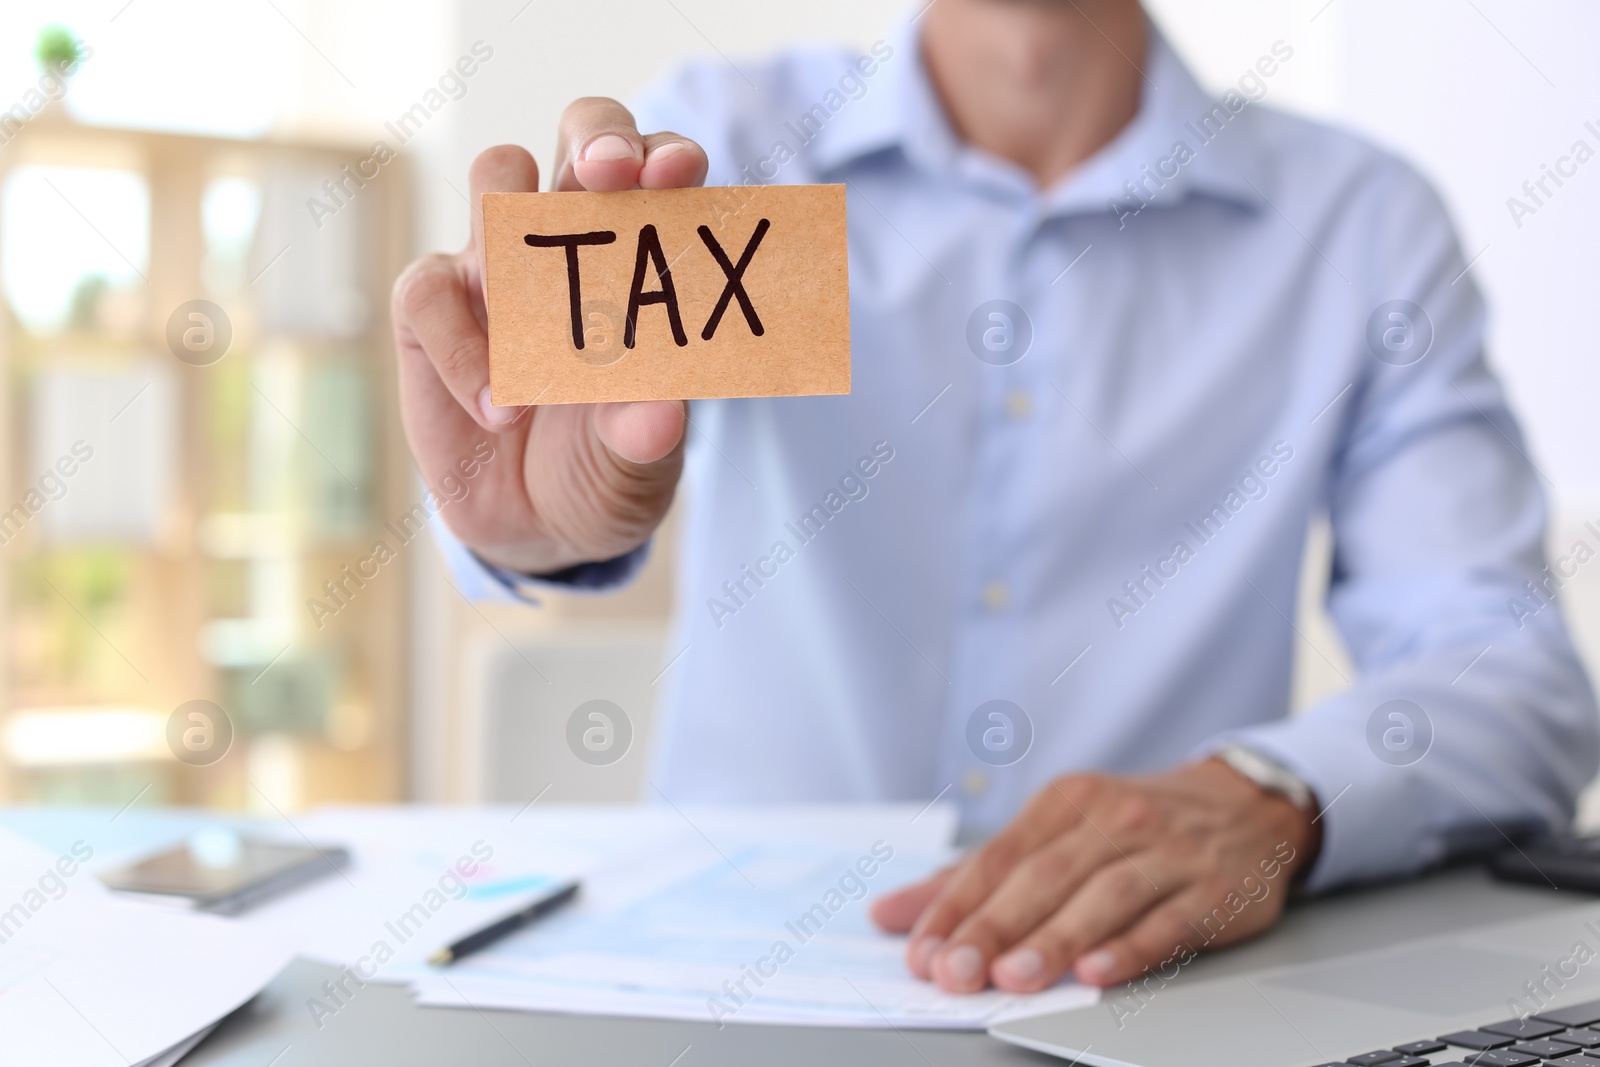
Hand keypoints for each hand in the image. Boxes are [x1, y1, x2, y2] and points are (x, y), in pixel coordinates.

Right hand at [391, 99, 708, 573]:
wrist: (539, 530)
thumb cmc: (608, 468)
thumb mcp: (638, 463)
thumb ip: (646, 436)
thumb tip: (659, 416)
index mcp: (644, 256)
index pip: (660, 174)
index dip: (666, 158)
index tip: (675, 175)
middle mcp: (573, 239)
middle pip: (582, 134)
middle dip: (597, 138)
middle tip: (606, 175)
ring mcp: (498, 262)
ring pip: (497, 177)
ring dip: (514, 220)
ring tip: (534, 314)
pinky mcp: (431, 307)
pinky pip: (432, 288)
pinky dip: (463, 347)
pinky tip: (499, 409)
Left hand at [869, 759, 1319, 992]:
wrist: (1248, 806)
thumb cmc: (1135, 825)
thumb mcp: (1057, 832)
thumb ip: (976, 876)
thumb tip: (890, 913)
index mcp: (1065, 803)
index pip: (998, 857)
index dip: (956, 906)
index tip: (922, 950)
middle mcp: (1112, 819)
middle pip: (1043, 877)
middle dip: (993, 927)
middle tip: (954, 972)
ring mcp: (1165, 852)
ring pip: (1102, 897)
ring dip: (1054, 940)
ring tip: (1013, 977)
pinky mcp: (1211, 888)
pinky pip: (1167, 921)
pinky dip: (1131, 948)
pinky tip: (1098, 973)